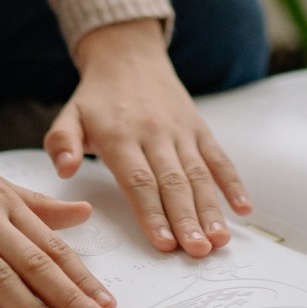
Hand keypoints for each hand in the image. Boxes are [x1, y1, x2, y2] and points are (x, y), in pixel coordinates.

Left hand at [45, 18, 251, 256]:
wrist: (128, 56)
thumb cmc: (98, 98)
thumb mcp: (70, 115)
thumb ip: (62, 143)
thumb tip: (64, 170)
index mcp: (119, 135)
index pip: (138, 180)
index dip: (152, 213)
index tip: (163, 244)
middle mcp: (153, 132)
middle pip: (172, 182)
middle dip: (186, 219)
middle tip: (197, 251)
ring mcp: (180, 130)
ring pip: (198, 174)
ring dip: (210, 208)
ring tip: (219, 240)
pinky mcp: (199, 127)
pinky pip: (218, 156)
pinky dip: (233, 182)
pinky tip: (244, 208)